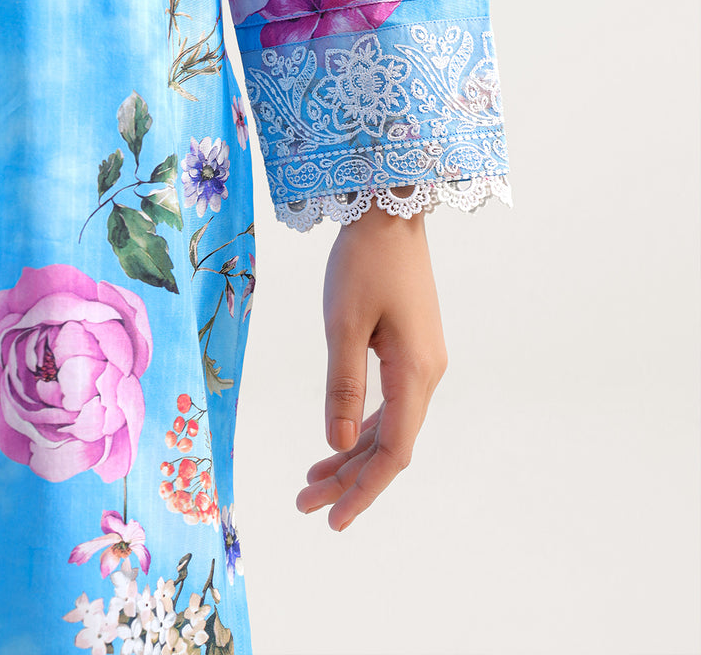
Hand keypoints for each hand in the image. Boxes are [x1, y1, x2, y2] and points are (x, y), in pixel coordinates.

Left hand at [295, 198, 446, 530]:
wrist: (390, 211)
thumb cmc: (364, 263)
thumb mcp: (344, 324)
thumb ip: (344, 387)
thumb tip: (341, 443)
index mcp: (415, 372)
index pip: (394, 451)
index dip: (364, 490)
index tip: (333, 520)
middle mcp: (427, 373)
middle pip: (391, 443)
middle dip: (349, 477)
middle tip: (305, 502)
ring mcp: (422, 360)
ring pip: (390, 425)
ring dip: (353, 453)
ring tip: (312, 480)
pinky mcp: (411, 347)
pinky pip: (390, 400)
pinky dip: (363, 425)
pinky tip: (338, 439)